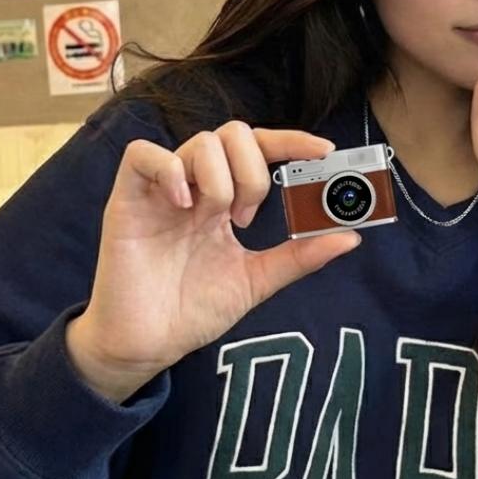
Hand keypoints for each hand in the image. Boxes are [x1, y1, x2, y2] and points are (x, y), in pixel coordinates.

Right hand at [66, 125, 360, 402]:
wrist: (148, 344)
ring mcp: (161, 190)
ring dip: (220, 178)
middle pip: (232, 134)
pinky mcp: (126, 200)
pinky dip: (169, 169)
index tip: (325, 150)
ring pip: (199, 141)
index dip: (292, 141)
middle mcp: (194, 186)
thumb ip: (299, 257)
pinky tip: (183, 205)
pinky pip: (142, 154)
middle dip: (253, 170)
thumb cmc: (194, 309)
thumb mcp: (256, 280)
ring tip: (216, 218)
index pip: (260, 149)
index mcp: (224, 199)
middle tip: (248, 216)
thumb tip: (351, 237)